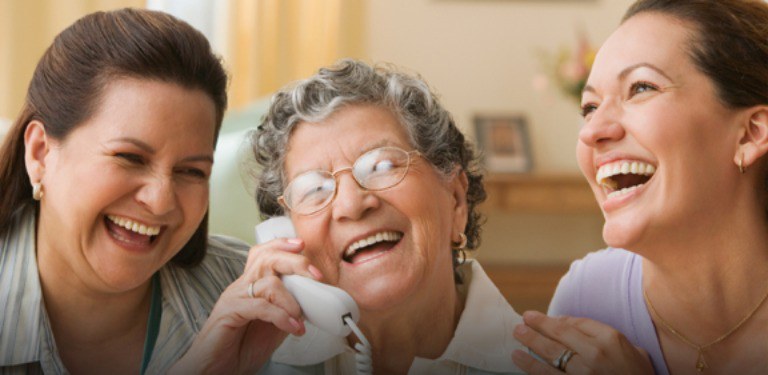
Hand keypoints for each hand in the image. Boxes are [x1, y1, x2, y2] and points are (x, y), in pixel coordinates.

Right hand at [170, 238, 323, 373]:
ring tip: (300, 319)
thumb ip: (287, 309)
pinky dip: (282, 316)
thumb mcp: (272, 325)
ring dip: (292, 301)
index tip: (302, 245)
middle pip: (267, 259)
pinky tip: (294, 328)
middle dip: (295, 262)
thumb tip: (312, 300)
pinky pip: (261, 306)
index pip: (263, 254)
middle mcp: (240, 287)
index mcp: (250, 286)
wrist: (214, 370)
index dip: (282, 245)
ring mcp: (234, 298)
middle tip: (316, 275)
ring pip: (268, 282)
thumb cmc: (240, 348)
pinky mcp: (229, 312)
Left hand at [511, 311, 653, 374]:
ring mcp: (583, 373)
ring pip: (549, 355)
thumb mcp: (634, 352)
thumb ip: (607, 336)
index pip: (574, 323)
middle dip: (536, 326)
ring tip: (517, 336)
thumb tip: (572, 324)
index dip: (554, 320)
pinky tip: (519, 359)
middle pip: (558, 335)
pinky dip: (531, 367)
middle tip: (522, 321)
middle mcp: (595, 354)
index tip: (541, 318)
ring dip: (529, 343)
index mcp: (610, 339)